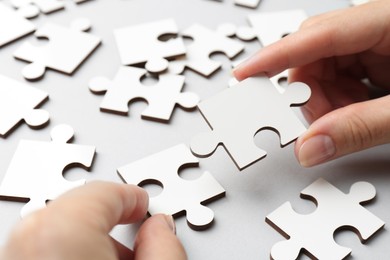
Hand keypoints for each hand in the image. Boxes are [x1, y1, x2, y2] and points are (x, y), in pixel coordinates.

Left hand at [0, 182, 186, 259]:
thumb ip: (166, 248)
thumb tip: (161, 229)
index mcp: (62, 239)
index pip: (101, 193)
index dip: (130, 197)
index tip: (141, 204)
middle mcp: (27, 247)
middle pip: (71, 211)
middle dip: (106, 220)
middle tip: (133, 236)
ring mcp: (13, 258)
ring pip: (50, 233)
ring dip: (85, 241)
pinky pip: (36, 251)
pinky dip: (62, 253)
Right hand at [234, 0, 389, 166]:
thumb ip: (360, 128)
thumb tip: (309, 148)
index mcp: (388, 20)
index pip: (318, 34)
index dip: (276, 56)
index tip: (244, 75)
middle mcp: (375, 25)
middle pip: (314, 51)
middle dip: (308, 91)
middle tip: (318, 124)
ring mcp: (375, 40)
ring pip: (323, 66)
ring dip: (325, 100)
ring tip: (346, 120)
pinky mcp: (376, 56)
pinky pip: (338, 74)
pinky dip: (337, 99)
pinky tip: (353, 111)